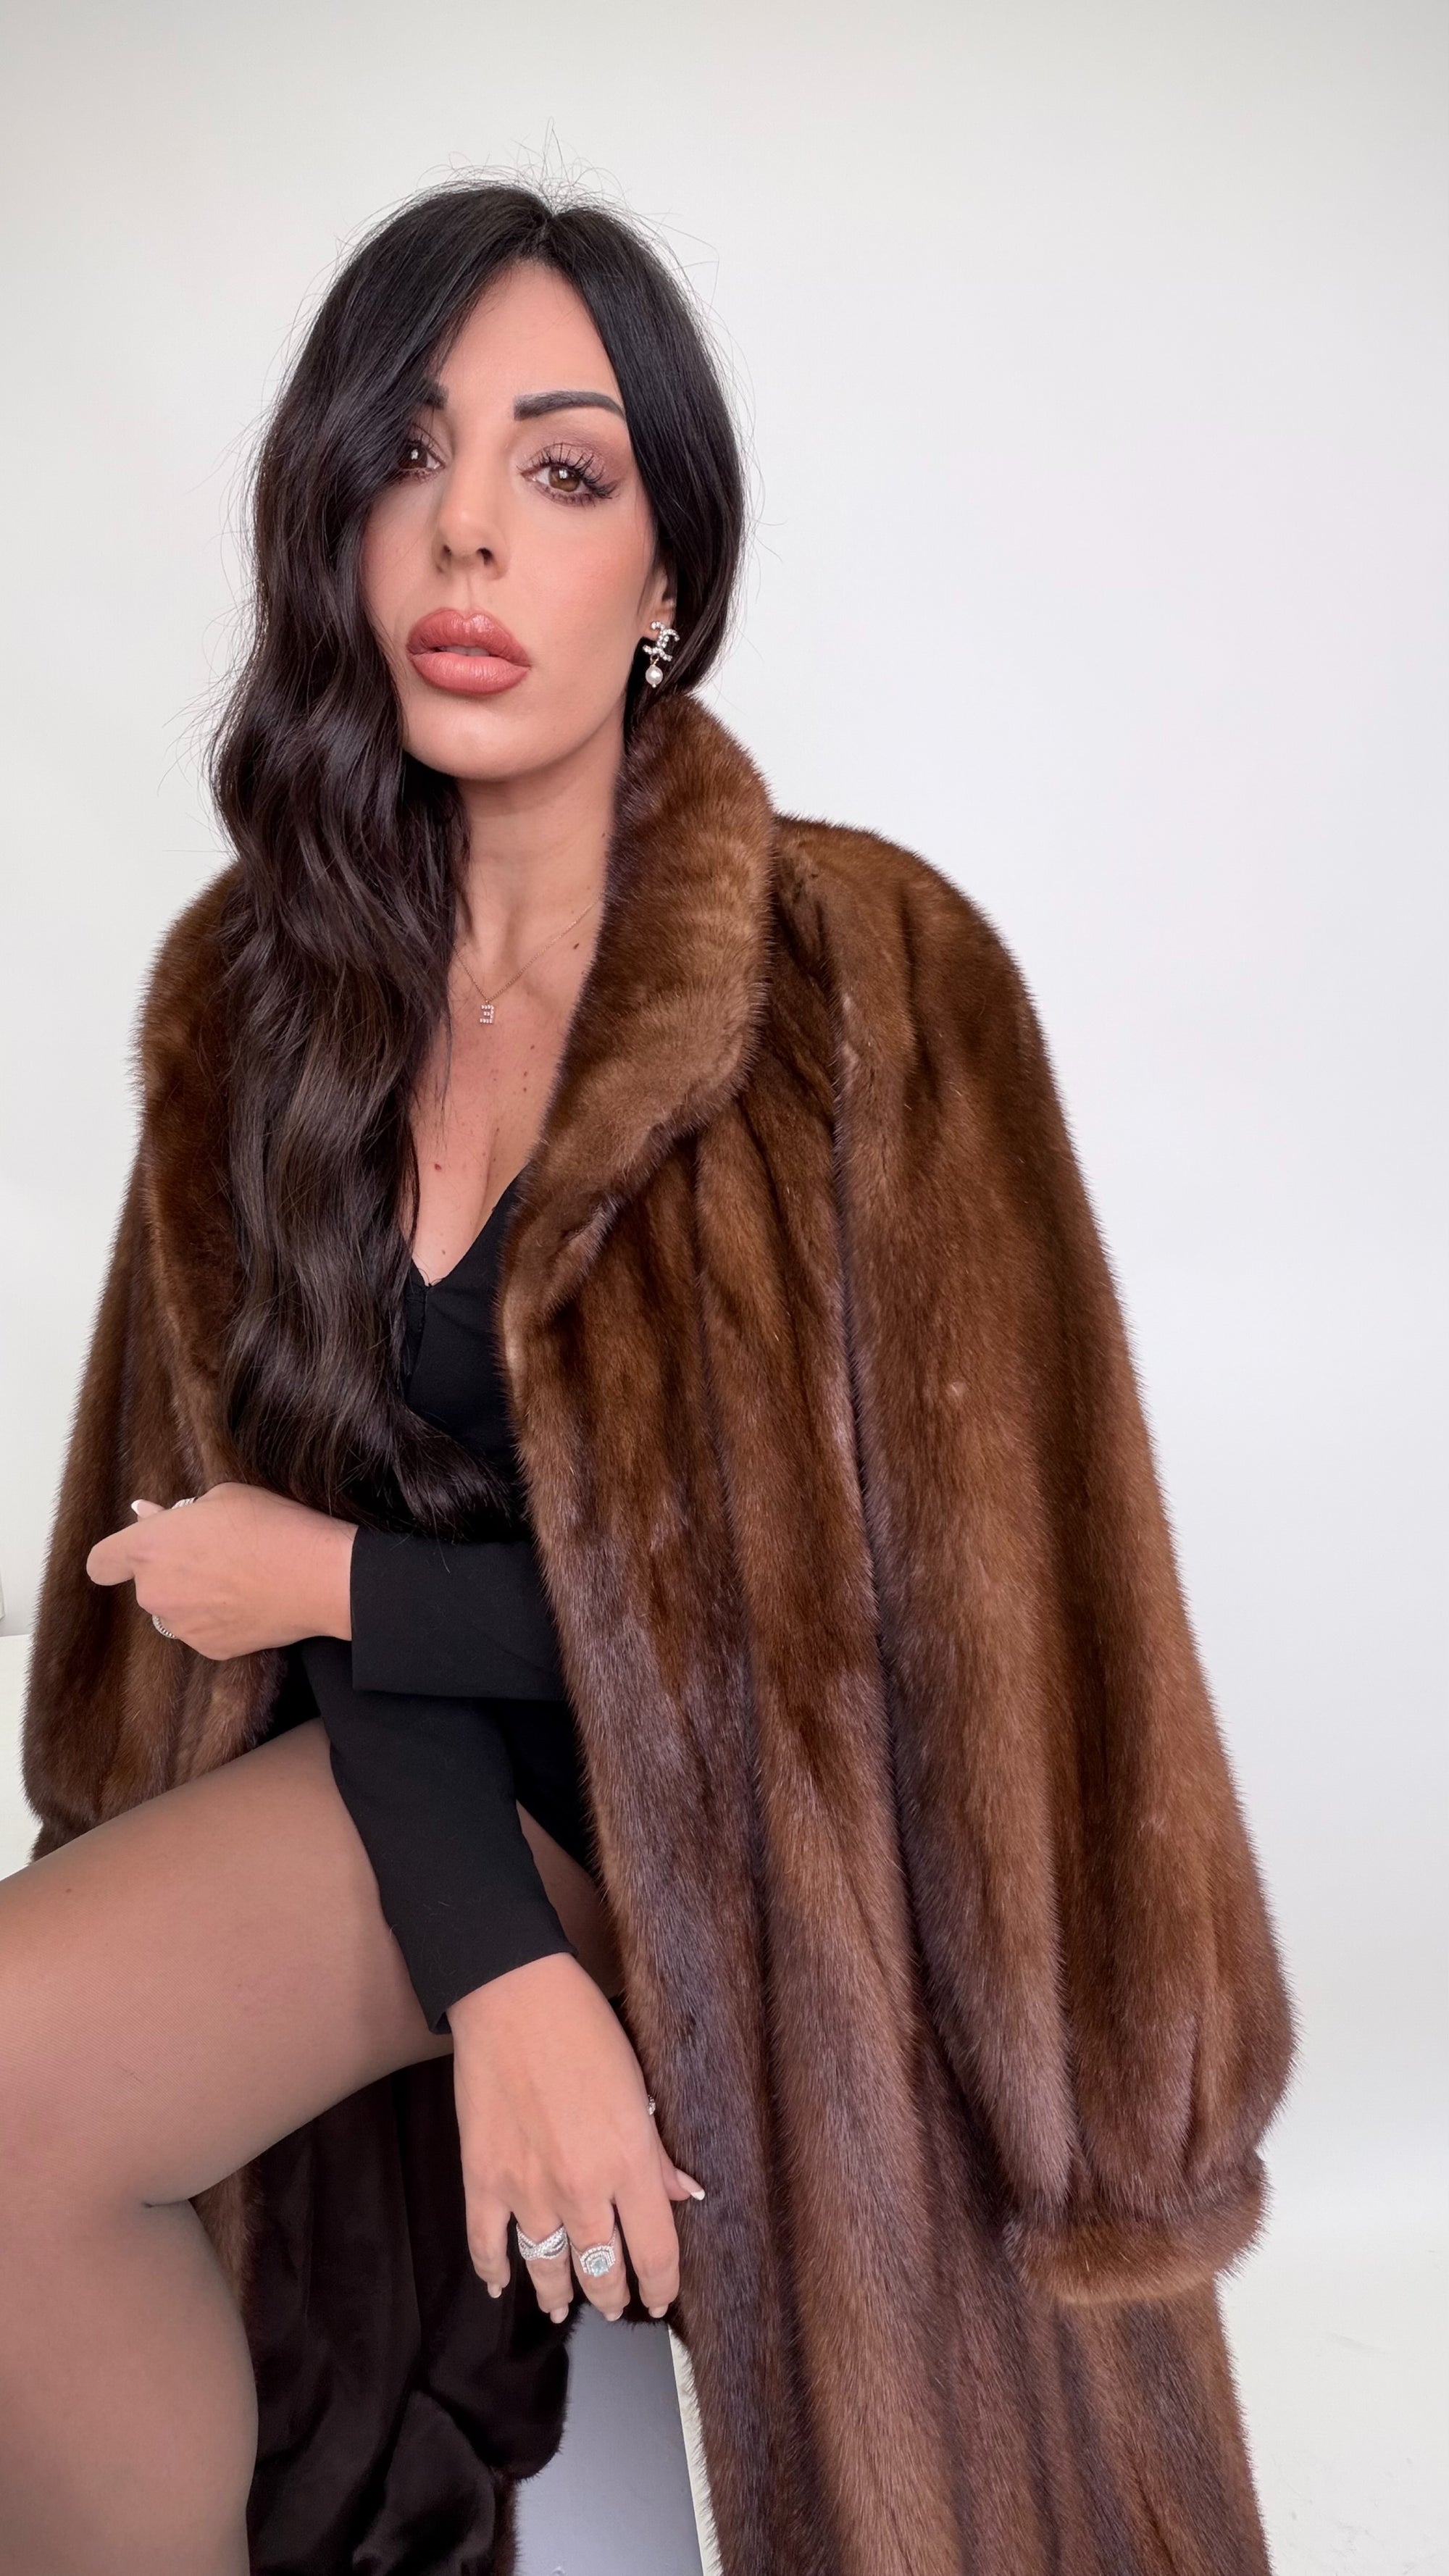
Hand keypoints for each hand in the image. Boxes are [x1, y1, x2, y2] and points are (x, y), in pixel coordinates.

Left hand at [84, 1483, 355, 1657]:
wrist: (317, 1577)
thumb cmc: (271, 1525)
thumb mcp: (223, 1498)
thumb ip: (174, 1513)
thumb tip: (146, 1514)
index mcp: (149, 1548)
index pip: (100, 1562)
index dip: (114, 1558)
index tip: (133, 1554)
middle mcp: (155, 1592)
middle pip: (146, 1585)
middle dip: (170, 1571)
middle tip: (212, 1553)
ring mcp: (181, 1626)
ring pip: (175, 1610)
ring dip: (193, 1597)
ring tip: (237, 1579)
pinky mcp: (209, 1649)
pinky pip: (202, 1630)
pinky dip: (218, 1619)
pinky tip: (249, 1602)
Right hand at [447, 1952, 705, 2326]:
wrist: (514, 1998)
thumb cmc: (583, 2029)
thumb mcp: (638, 2086)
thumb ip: (658, 2152)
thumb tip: (686, 2194)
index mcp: (628, 2163)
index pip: (656, 2251)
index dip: (662, 2286)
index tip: (661, 2299)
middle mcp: (580, 2190)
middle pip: (602, 2270)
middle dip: (612, 2295)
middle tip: (615, 2304)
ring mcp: (527, 2190)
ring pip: (547, 2269)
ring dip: (557, 2293)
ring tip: (561, 2305)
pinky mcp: (482, 2180)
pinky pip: (486, 2246)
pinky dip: (492, 2272)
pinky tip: (500, 2286)